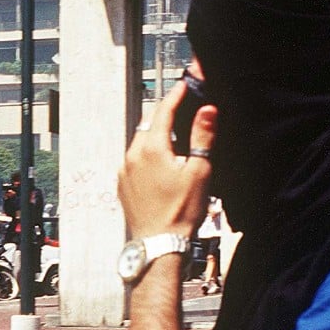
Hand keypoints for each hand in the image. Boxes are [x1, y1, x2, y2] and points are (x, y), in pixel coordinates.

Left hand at [119, 78, 216, 240]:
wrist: (159, 244)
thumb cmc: (181, 211)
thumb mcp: (199, 172)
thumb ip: (202, 137)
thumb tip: (207, 110)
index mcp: (152, 148)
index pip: (162, 110)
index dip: (175, 95)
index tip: (184, 84)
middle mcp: (132, 155)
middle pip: (148, 124)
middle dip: (164, 114)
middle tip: (182, 109)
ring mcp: (124, 170)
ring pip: (139, 142)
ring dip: (155, 136)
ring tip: (174, 140)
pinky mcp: (122, 184)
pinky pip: (133, 160)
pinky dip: (146, 154)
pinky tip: (161, 164)